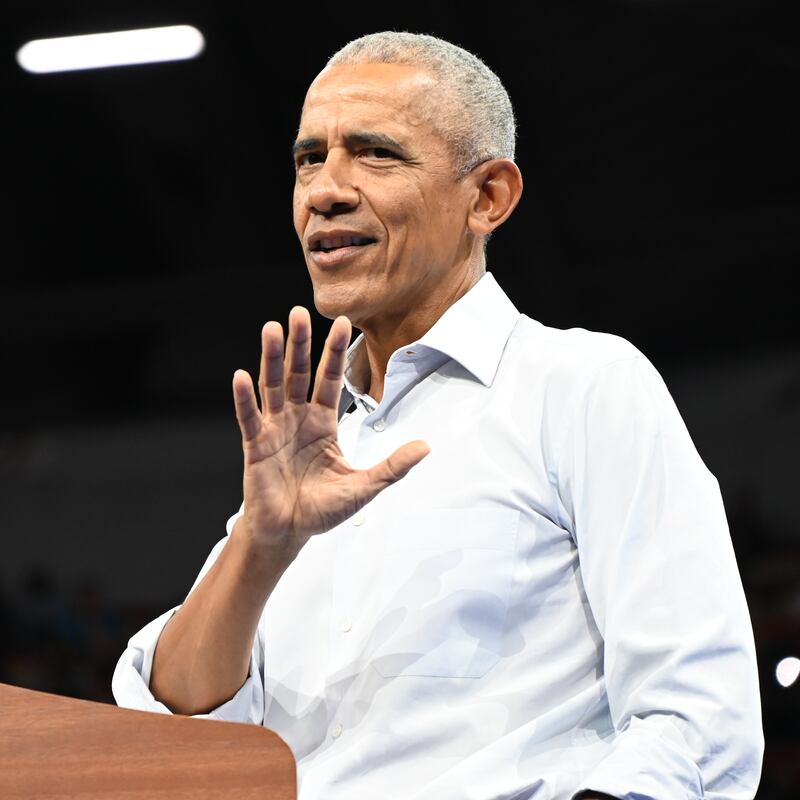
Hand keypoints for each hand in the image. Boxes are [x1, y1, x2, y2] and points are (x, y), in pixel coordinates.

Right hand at [231, 306, 430, 555]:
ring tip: (271, 328)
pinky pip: (249, 419)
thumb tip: (426, 447)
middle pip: (299, 373)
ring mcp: (275, 429)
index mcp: (323, 422)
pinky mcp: (255, 446)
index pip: (329, 379)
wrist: (289, 532)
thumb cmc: (323, 508)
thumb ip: (392, 466)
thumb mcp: (364, 487)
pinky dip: (245, 399)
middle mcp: (298, 418)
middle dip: (300, 343)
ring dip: (271, 358)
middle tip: (299, 311)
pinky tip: (242, 376)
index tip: (341, 323)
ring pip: (273, 387)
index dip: (334, 352)